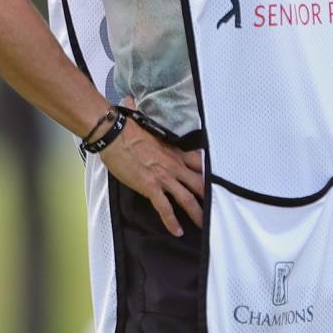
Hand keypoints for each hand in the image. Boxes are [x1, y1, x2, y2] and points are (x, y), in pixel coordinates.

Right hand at [100, 99, 204, 235]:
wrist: (114, 134)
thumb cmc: (127, 128)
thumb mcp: (146, 125)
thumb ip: (146, 120)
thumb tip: (131, 101)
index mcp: (174, 151)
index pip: (199, 162)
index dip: (208, 173)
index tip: (215, 181)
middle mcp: (174, 165)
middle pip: (199, 183)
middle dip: (209, 197)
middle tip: (218, 208)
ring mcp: (164, 177)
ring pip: (187, 198)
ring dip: (197, 213)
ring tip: (204, 225)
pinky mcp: (150, 187)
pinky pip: (165, 208)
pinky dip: (172, 221)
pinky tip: (177, 231)